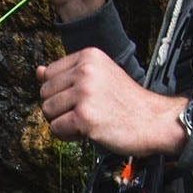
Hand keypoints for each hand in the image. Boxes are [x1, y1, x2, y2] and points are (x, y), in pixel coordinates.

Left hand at [37, 47, 189, 156]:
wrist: (155, 121)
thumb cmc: (128, 102)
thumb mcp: (100, 77)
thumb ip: (68, 74)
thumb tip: (38, 71)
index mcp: (89, 56)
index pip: (48, 73)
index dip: (59, 92)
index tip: (79, 99)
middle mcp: (85, 71)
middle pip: (44, 92)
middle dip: (58, 108)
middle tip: (83, 113)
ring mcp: (84, 93)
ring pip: (47, 111)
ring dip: (62, 122)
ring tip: (85, 122)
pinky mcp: (84, 117)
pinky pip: (56, 128)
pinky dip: (67, 135)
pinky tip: (86, 132)